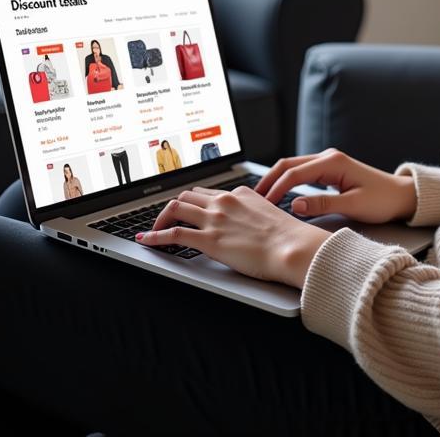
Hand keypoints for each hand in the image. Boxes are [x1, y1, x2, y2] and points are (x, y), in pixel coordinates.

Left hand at [136, 186, 332, 287]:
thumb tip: (247, 223)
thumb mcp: (269, 216)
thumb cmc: (287, 237)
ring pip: (176, 207)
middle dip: (174, 207)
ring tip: (153, 229)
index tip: (187, 209)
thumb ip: (252, 214)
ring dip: (161, 218)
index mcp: (240, 194)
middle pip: (188, 196)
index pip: (208, 192)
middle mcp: (224, 201)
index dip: (193, 202)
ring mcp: (215, 219)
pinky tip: (147, 240)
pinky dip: (155, 236)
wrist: (292, 247)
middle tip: (167, 219)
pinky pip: (173, 233)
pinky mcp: (208, 239)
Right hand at [254, 148, 416, 224]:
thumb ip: (323, 205)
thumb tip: (294, 206)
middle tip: (253, 198)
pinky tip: (279, 194)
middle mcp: (328, 157)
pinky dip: (287, 182)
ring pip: (293, 168)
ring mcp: (328, 162)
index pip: (295, 173)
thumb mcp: (354, 206)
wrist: (401, 196)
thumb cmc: (382, 200)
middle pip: (289, 165)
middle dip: (269, 180)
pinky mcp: (330, 170)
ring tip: (261, 197)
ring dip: (277, 180)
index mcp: (333, 162)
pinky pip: (302, 173)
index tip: (263, 204)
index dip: (276, 188)